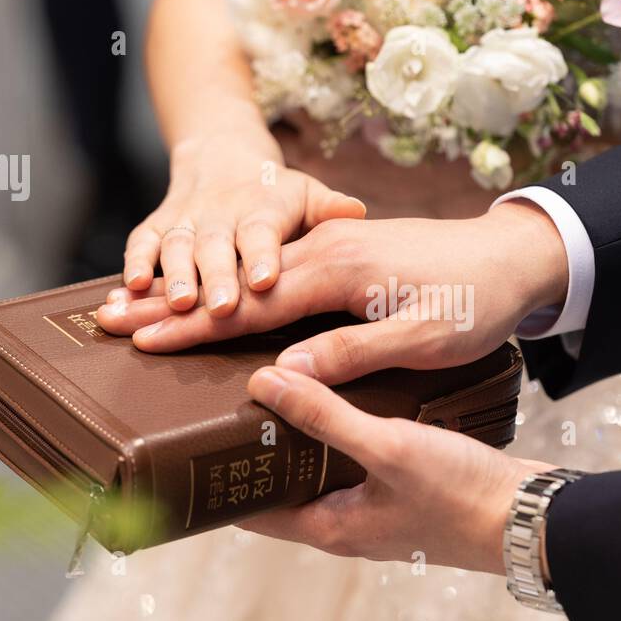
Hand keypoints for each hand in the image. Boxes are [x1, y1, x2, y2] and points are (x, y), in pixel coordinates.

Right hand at [97, 201, 569, 382]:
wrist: (512, 256)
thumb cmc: (473, 302)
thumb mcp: (423, 337)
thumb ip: (353, 353)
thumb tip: (282, 375)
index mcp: (338, 270)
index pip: (249, 306)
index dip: (192, 329)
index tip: (141, 343)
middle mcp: (324, 250)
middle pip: (233, 284)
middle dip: (170, 306)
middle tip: (109, 324)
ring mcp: (330, 245)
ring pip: (246, 273)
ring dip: (191, 292)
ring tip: (136, 307)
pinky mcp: (341, 250)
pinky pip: (272, 270)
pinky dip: (231, 285)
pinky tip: (207, 296)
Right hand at [119, 133, 366, 314]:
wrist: (220, 153)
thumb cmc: (276, 191)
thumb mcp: (306, 192)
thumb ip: (328, 207)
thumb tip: (357, 211)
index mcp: (261, 210)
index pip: (261, 233)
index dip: (261, 256)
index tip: (264, 282)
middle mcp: (219, 215)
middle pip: (216, 246)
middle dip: (215, 277)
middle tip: (220, 307)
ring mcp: (185, 221)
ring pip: (175, 247)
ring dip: (173, 277)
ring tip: (177, 306)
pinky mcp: (157, 226)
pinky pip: (141, 243)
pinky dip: (133, 264)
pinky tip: (128, 291)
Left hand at [241, 365, 555, 573]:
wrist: (532, 517)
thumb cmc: (463, 495)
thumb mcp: (389, 447)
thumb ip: (325, 415)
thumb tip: (264, 381)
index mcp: (327, 527)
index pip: (247, 510)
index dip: (215, 477)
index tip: (187, 437)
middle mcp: (343, 523)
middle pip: (277, 487)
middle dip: (251, 448)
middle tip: (224, 395)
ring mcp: (372, 509)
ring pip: (313, 472)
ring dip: (293, 437)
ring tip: (273, 385)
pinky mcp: (399, 492)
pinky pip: (349, 462)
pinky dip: (332, 432)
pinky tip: (337, 394)